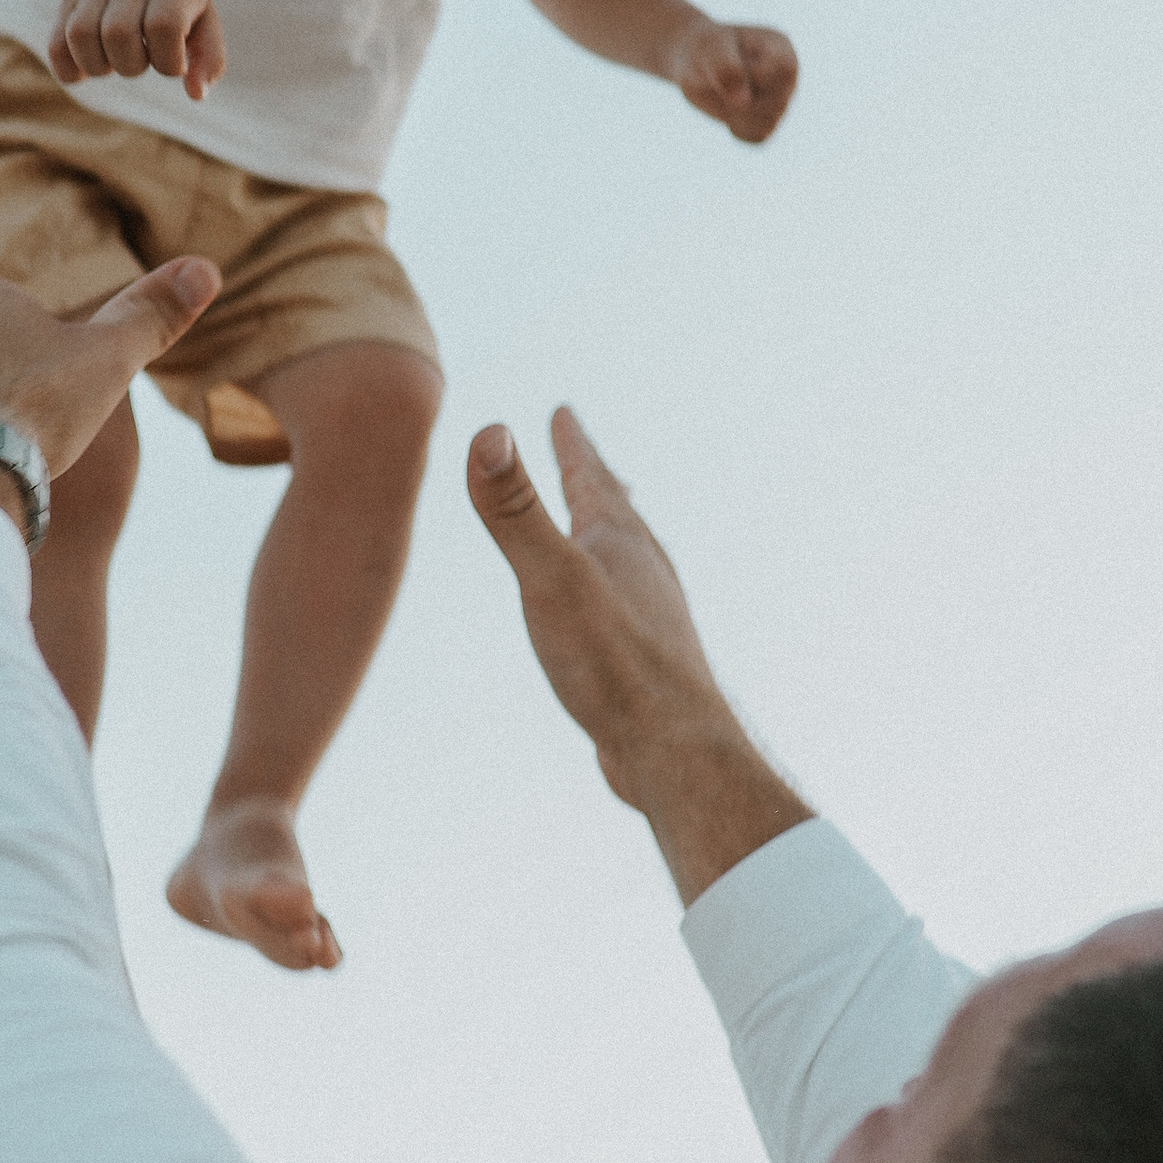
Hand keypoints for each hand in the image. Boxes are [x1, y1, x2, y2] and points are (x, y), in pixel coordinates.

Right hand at [50, 0, 225, 99]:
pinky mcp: (66, 5)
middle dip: (131, 65)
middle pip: (118, 33)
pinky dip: (68, 69)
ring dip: (97, 66)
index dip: (168, 60)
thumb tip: (196, 95)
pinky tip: (87, 65)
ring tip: (113, 60)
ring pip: (80, 36)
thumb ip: (209, 58)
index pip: (163, 26)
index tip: (173, 62)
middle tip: (141, 56)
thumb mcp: (203, 17)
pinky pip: (56, 45)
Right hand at [466, 409, 810, 903]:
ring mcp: (649, 619)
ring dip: (608, 537)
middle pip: (616, 512)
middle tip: (585, 453)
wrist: (675, 750)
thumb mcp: (550, 578)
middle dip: (594, 480)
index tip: (564, 412)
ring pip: (626, 563)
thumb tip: (488, 432)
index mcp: (619, 543)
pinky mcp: (645, 666)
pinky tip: (604, 627)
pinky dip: (608, 597)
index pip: (591, 478)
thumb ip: (516, 512)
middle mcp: (642, 573)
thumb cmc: (614, 663)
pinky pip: (622, 614)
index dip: (573, 443)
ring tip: (603, 533)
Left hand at [671, 17, 796, 143]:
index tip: (735, 66)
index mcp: (781, 46)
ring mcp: (781, 100)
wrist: (695, 62)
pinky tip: (728, 111)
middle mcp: (787, 75)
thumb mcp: (707, 49)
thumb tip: (742, 103)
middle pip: (776, 102)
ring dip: (736, 114)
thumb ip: (724, 67)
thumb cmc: (704, 49)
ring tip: (723, 94)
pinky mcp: (769, 121)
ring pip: (767, 123)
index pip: (785, 69)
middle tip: (718, 79)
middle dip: (740, 97)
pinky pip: (757, 137)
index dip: (756, 76)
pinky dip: (737, 128)